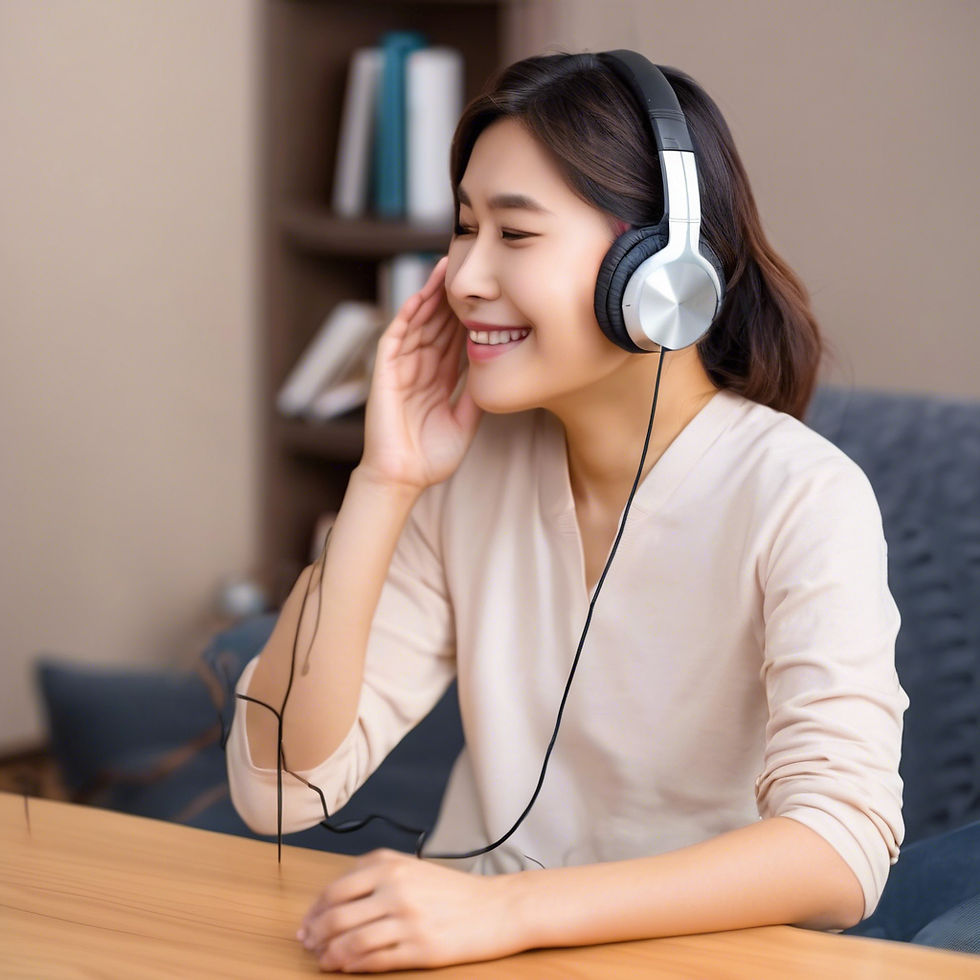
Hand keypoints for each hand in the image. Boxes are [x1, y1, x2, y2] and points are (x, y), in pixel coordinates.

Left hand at [297, 849, 524, 972]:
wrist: (495, 908)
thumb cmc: (451, 890)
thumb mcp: (410, 867)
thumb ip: (373, 873)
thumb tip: (333, 897)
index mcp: (389, 865)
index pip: (335, 890)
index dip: (315, 911)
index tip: (306, 924)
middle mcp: (395, 888)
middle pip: (337, 916)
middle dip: (316, 935)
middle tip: (309, 945)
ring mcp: (408, 919)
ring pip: (351, 942)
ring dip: (331, 955)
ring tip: (324, 961)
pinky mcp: (420, 948)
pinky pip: (375, 960)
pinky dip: (354, 967)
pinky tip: (348, 968)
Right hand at [360, 257, 481, 492]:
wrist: (404, 477)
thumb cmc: (431, 456)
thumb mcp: (465, 421)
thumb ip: (475, 395)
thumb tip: (495, 370)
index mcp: (440, 379)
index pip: (455, 338)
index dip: (468, 314)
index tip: (488, 291)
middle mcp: (421, 368)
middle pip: (437, 323)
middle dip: (451, 295)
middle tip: (467, 264)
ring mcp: (402, 368)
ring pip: (417, 323)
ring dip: (429, 296)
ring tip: (445, 268)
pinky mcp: (385, 373)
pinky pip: (396, 338)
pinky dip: (407, 316)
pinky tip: (420, 297)